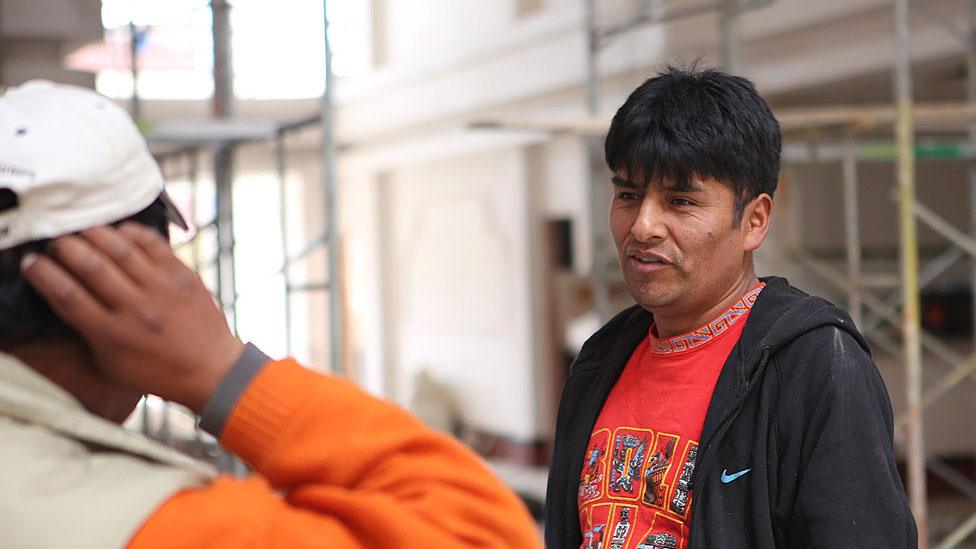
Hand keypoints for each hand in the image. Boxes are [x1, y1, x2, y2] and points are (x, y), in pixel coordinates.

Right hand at [21, 223, 243, 412]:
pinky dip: (130, 231)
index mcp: (113, 335)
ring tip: (81, 232)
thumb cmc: (156, 370)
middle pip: (90, 264)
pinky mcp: (183, 275)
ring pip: (120, 247)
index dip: (43, 273)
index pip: (67, 295)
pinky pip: (152, 242)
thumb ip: (86, 330)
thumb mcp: (110, 361)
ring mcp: (163, 289)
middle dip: (65, 247)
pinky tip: (117, 231)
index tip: (32, 262)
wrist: (211, 370)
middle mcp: (137, 309)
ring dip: (93, 233)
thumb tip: (62, 293)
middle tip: (55, 243)